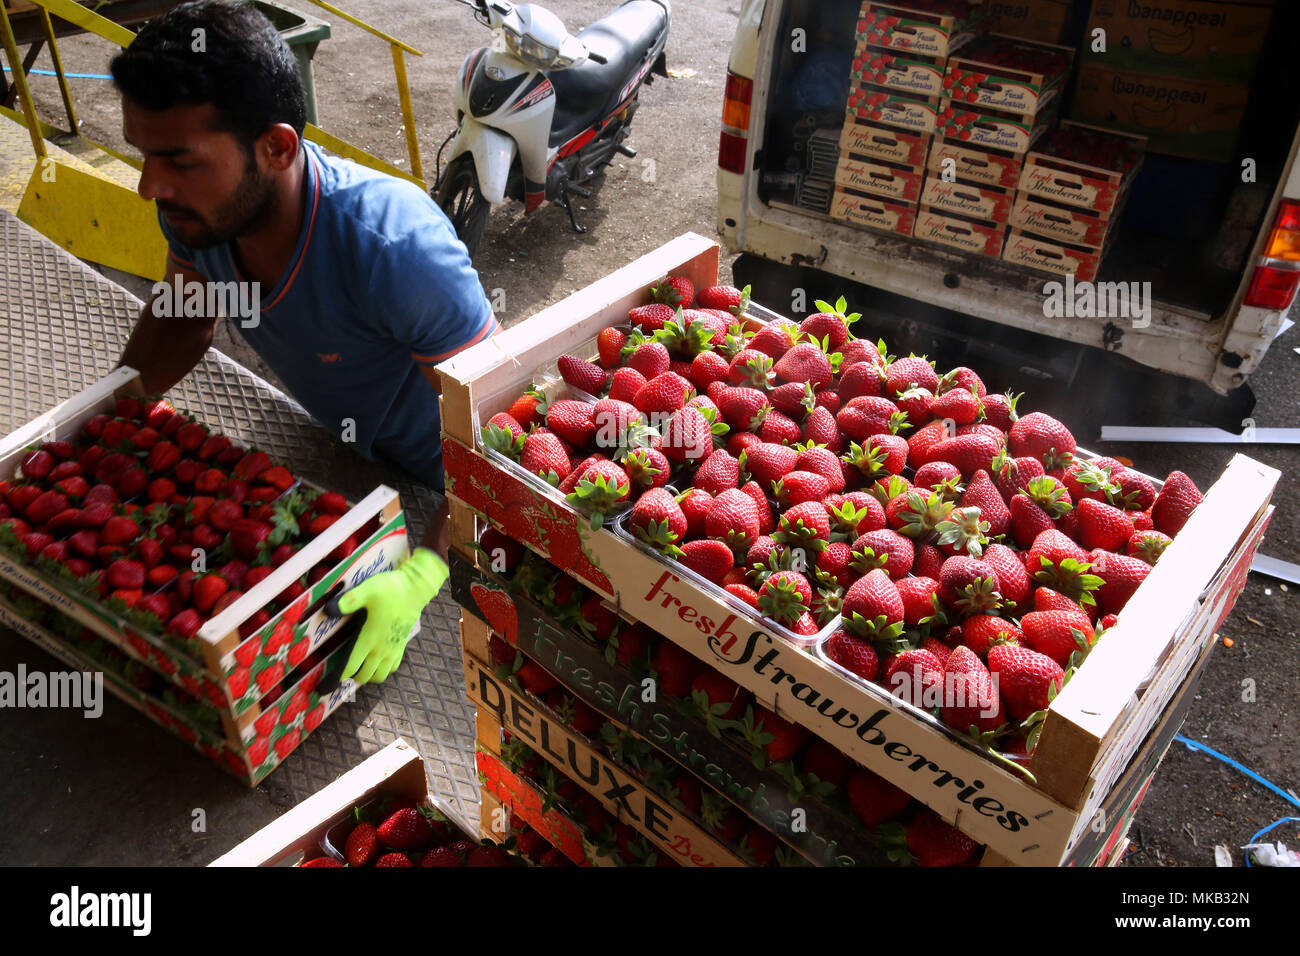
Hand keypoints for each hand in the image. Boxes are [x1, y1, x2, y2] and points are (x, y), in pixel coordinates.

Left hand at [336, 548, 448, 683]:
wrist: (415, 588)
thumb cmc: (389, 590)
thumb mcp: (366, 591)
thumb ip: (347, 602)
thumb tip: (328, 610)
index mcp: (369, 638)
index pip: (352, 666)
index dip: (339, 676)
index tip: (329, 681)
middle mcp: (381, 648)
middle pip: (365, 675)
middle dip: (352, 677)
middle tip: (342, 673)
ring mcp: (393, 649)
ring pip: (380, 675)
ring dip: (369, 676)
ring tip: (359, 669)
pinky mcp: (402, 646)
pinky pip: (393, 667)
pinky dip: (384, 670)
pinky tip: (377, 662)